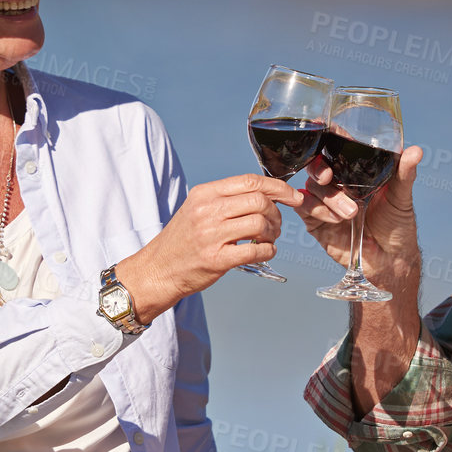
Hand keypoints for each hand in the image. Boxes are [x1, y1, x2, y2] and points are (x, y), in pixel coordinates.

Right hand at [117, 174, 303, 319]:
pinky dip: (268, 251)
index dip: (279, 188)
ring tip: (267, 239)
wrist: (157, 270)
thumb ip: (226, 199)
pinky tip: (264, 252)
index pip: (251, 181)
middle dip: (277, 213)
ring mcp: (211, 235)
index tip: (294, 197)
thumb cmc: (182, 241)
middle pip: (259, 201)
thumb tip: (266, 195)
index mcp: (205, 194)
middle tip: (275, 225)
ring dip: (273, 233)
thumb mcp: (197, 208)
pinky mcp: (216, 259)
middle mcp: (207, 211)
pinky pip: (256, 251)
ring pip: (260, 223)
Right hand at [299, 145, 422, 292]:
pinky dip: (317, 210)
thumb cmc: (397, 227)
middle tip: (328, 177)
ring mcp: (324, 201)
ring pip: (312, 186)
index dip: (331, 139)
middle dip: (319, 168)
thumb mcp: (401, 198)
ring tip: (352, 213)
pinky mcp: (315, 221)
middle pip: (317, 165)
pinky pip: (304, 207)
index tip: (333, 135)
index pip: (338, 149)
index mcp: (355, 172)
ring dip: (329, 198)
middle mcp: (337, 183)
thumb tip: (416, 151)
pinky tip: (335, 219)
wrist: (389, 262)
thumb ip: (404, 175)